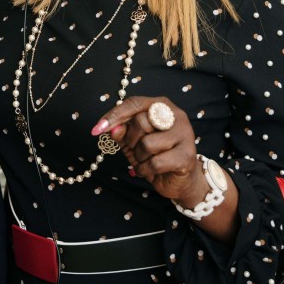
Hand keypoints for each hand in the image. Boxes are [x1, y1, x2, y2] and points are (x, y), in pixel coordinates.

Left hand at [91, 96, 208, 207]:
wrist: (179, 179)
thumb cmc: (155, 154)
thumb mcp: (133, 141)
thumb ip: (121, 131)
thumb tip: (110, 128)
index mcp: (161, 105)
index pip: (134, 103)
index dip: (114, 116)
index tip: (96, 130)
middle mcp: (176, 115)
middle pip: (141, 121)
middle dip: (130, 140)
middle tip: (134, 150)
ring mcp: (184, 134)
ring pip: (147, 143)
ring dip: (139, 157)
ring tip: (146, 161)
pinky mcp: (186, 155)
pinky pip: (155, 162)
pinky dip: (146, 170)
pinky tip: (151, 171)